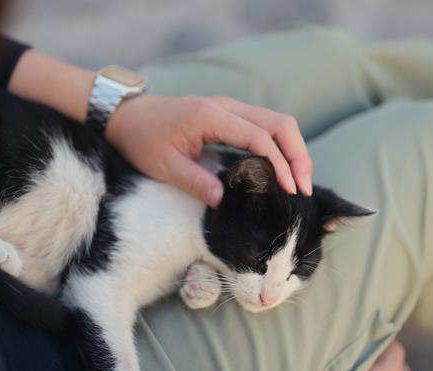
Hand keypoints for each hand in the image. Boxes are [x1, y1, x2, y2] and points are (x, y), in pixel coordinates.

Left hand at [105, 94, 312, 206]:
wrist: (128, 116)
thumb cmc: (142, 140)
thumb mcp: (163, 166)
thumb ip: (195, 182)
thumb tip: (224, 201)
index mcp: (211, 117)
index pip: (260, 138)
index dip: (279, 165)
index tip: (290, 191)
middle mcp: (227, 107)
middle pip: (280, 124)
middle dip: (298, 156)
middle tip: (304, 190)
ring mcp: (231, 109)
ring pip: (277, 123)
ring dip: (294, 150)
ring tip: (299, 184)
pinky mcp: (231, 116)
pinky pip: (266, 126)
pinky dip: (281, 147)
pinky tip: (282, 171)